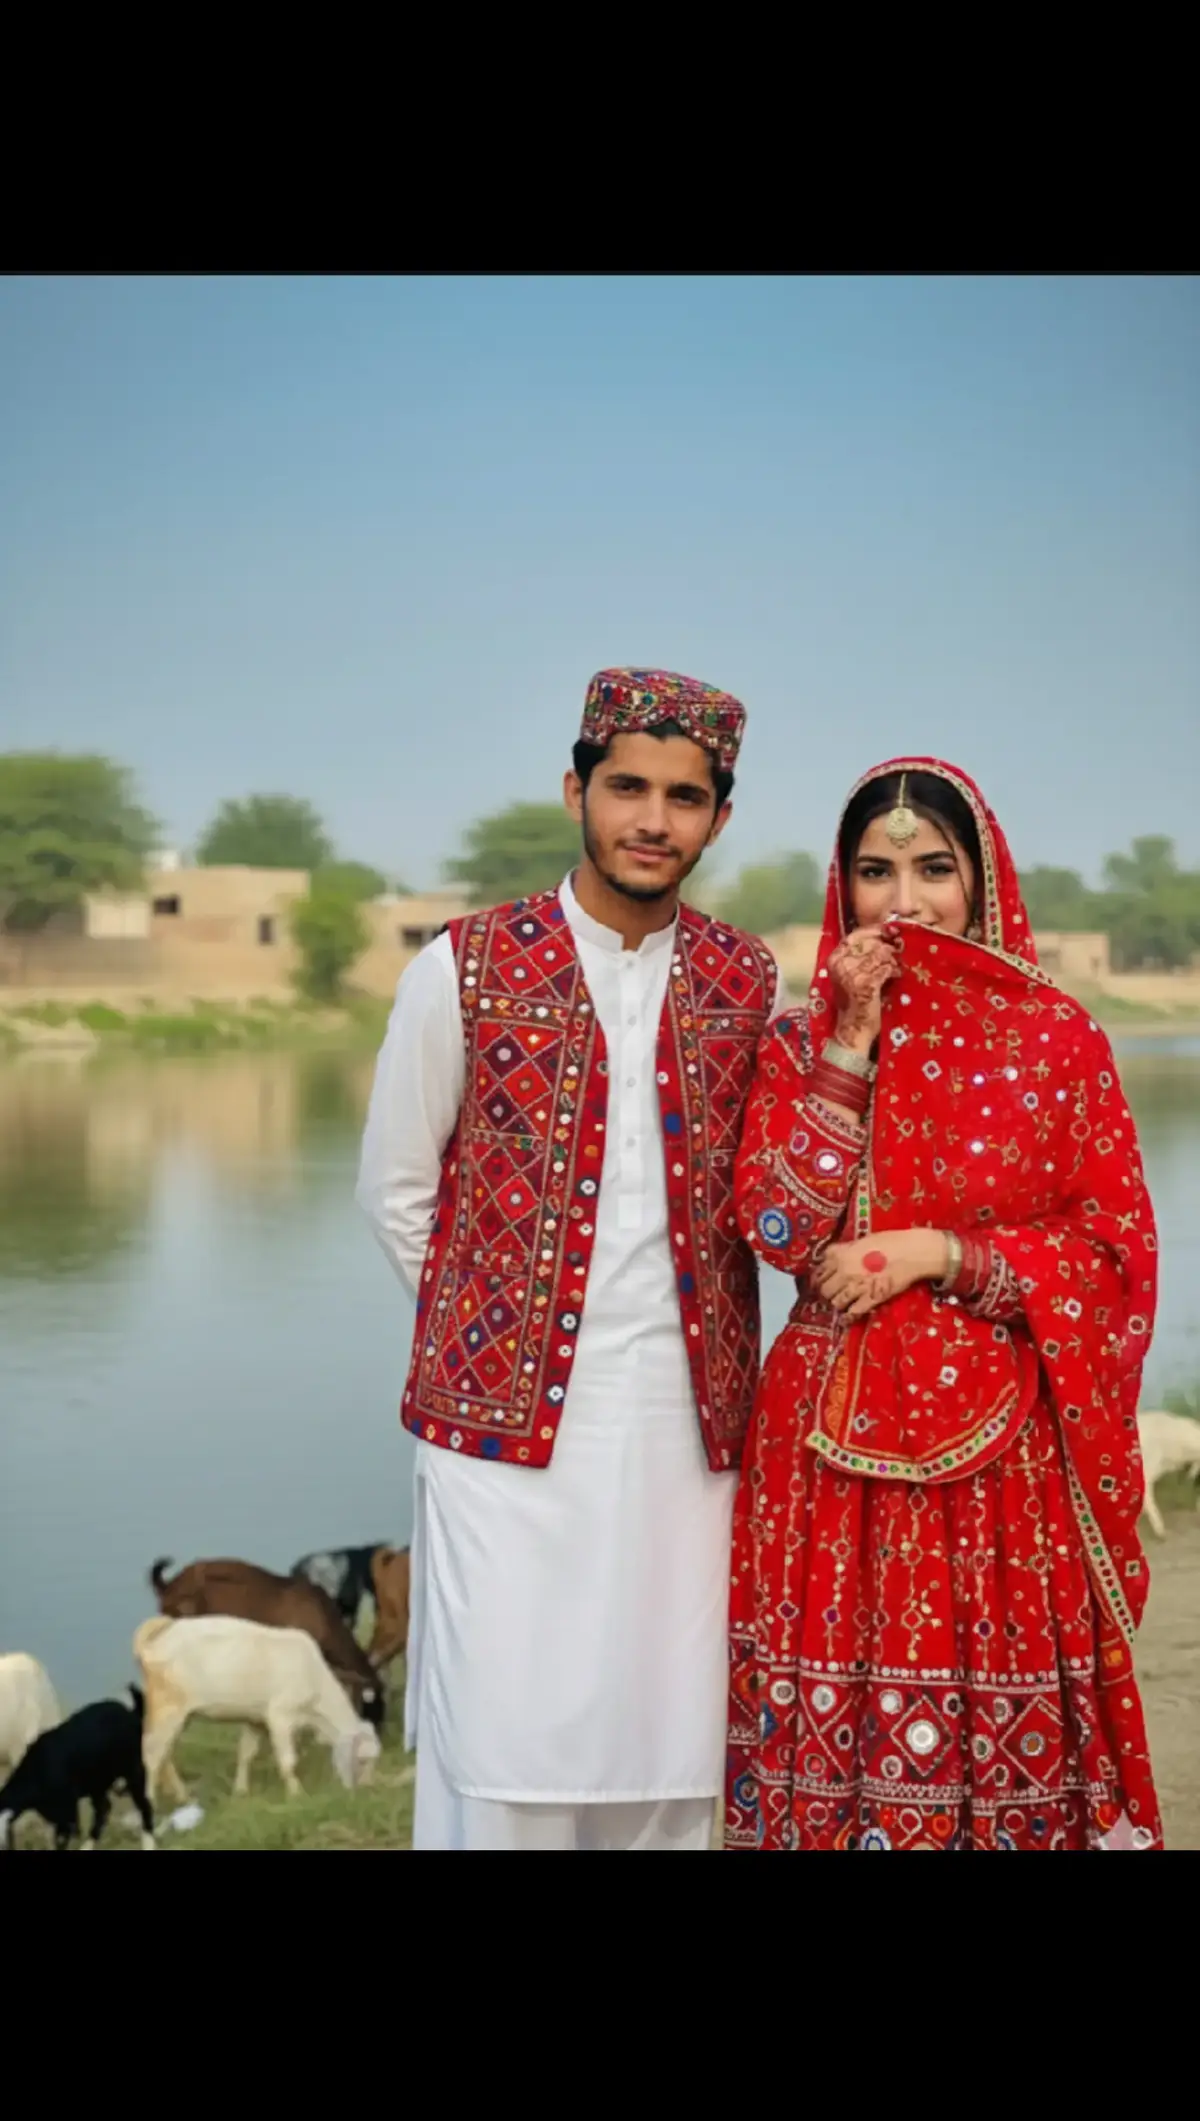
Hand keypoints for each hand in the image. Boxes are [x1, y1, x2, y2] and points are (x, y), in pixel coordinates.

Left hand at [813, 1227, 948, 1319]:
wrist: (913, 1252)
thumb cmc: (890, 1242)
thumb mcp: (862, 1240)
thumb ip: (845, 1250)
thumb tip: (834, 1258)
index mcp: (840, 1255)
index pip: (819, 1271)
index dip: (819, 1278)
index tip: (822, 1281)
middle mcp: (844, 1271)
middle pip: (824, 1289)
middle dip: (828, 1292)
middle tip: (833, 1293)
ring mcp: (856, 1287)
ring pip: (835, 1303)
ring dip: (838, 1304)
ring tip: (842, 1302)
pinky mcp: (870, 1299)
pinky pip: (852, 1313)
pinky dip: (848, 1317)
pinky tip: (847, 1317)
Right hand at [827, 925, 900, 1048]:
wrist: (854, 1029)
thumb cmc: (856, 1001)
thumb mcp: (853, 974)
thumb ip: (862, 956)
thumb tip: (886, 936)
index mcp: (835, 959)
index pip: (855, 936)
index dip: (874, 930)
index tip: (889, 930)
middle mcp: (841, 964)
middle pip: (870, 943)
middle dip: (887, 946)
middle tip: (898, 951)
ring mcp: (852, 974)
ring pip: (880, 954)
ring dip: (892, 960)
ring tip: (895, 968)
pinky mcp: (866, 984)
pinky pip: (886, 968)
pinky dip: (894, 971)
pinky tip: (896, 976)